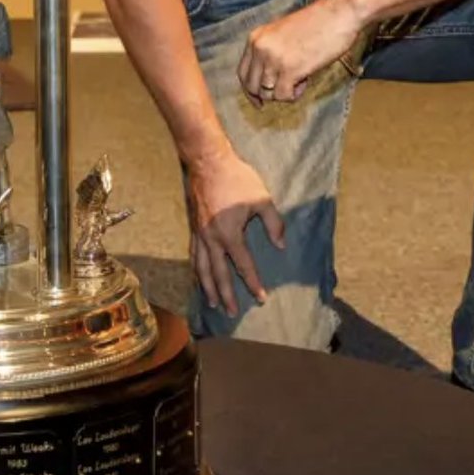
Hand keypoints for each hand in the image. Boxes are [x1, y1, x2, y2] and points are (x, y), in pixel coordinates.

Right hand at [188, 148, 284, 316]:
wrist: (208, 161)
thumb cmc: (237, 179)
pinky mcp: (193, 226)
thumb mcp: (262, 199)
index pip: (243, 265)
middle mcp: (212, 239)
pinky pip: (194, 254)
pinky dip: (196, 269)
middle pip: (218, 274)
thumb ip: (274, 223)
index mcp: (230, 234)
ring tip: (212, 302)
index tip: (261, 298)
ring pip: (201, 267)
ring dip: (207, 286)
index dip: (253, 283)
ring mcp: (200, 233)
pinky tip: (198, 275)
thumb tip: (280, 245)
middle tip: (230, 313)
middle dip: (226, 294)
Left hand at [238, 0, 361, 103]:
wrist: (338, 13)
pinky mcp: (289, 69)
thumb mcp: (282, 33)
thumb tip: (266, 80)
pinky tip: (305, 79)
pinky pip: (283, 95)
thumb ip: (270, 52)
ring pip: (268, 93)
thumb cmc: (317, 23)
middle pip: (252, 86)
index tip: (259, 100)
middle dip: (268, 94)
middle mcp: (260, 48)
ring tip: (301, 77)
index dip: (250, 90)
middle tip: (287, 90)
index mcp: (256, 37)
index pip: (242, 73)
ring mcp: (273, 58)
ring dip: (285, 92)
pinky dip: (295, 94)